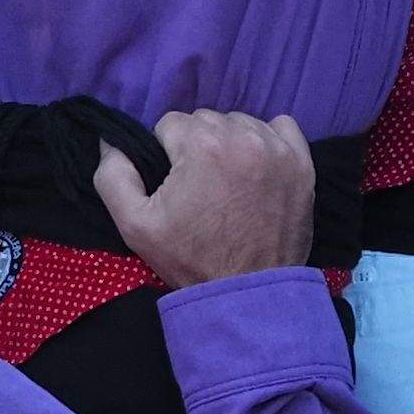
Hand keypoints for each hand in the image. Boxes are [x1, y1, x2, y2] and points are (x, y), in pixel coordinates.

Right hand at [93, 108, 317, 288]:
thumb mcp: (135, 226)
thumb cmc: (191, 259)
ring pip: (240, 123)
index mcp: (201, 146)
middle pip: (206, 120)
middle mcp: (242, 137)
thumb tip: (111, 141)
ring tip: (228, 183)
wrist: (249, 293)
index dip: (166, 154)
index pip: (170, 124)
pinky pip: (280, 128)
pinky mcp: (302, 162)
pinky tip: (258, 170)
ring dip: (230, 143)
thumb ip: (113, 176)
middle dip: (197, 146)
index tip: (175, 185)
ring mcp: (277, 148)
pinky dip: (267, 141)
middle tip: (200, 187)